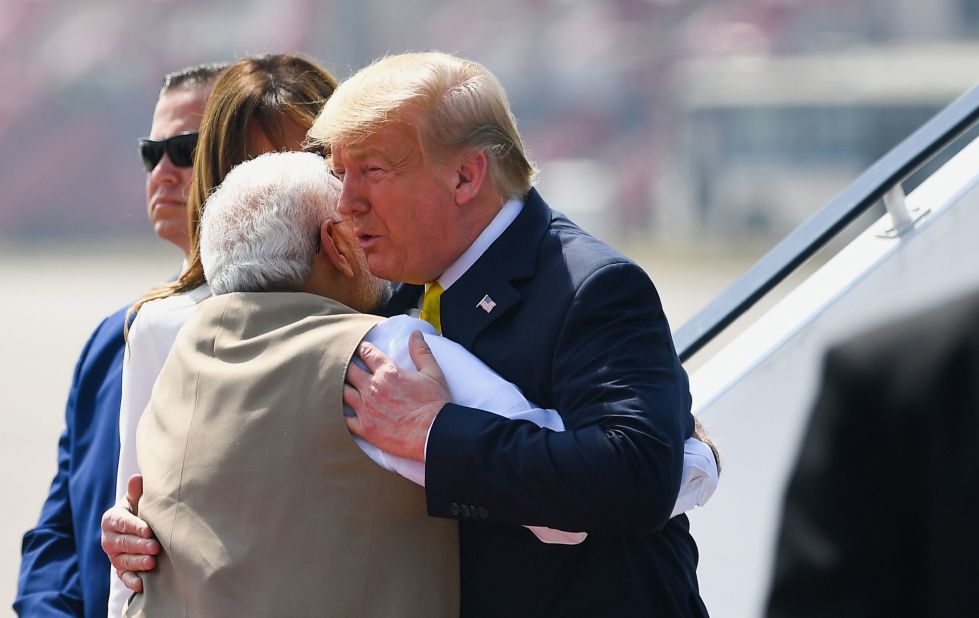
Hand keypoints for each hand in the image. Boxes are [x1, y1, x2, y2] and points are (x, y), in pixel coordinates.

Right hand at [100, 474, 158, 591]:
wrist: (139, 527)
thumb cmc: (140, 510)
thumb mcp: (138, 500)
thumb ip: (136, 492)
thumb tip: (137, 477)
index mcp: (112, 518)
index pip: (122, 522)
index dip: (134, 526)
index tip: (148, 530)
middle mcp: (109, 538)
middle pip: (123, 543)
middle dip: (139, 545)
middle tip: (155, 547)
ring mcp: (113, 556)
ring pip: (123, 560)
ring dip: (138, 562)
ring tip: (152, 563)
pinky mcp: (120, 569)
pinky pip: (123, 577)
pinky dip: (131, 581)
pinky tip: (141, 584)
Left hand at [344, 330, 449, 460]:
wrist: (436, 435)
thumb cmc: (435, 404)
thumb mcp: (432, 373)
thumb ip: (421, 351)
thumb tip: (415, 333)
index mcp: (388, 372)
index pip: (366, 353)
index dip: (361, 348)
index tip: (358, 348)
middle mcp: (373, 388)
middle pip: (348, 370)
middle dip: (346, 365)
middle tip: (345, 365)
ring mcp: (366, 409)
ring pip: (342, 392)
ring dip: (341, 387)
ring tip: (340, 386)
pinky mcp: (365, 428)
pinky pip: (344, 418)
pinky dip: (341, 412)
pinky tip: (341, 410)